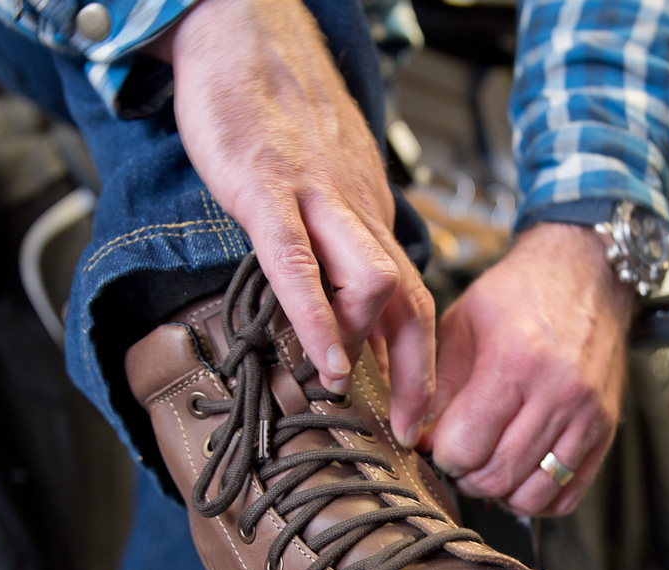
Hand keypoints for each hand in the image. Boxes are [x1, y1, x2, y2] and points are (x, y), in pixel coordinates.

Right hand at [152, 0, 434, 446]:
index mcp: (370, 218)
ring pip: (373, 282)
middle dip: (415, 374)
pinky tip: (318, 358)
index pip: (415, 299)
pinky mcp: (267, 188)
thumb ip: (333, 242)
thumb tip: (336, 308)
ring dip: (367, 347)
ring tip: (345, 392)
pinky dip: (314, 315)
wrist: (248, 30)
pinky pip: (298, 260)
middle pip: (412, 302)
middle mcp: (359, 215)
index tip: (415, 414)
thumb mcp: (322, 185)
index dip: (421, 363)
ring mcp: (317, 201)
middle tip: (407, 430)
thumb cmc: (280, 113)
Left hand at [423, 223, 633, 515]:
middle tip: (461, 454)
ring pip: (532, 496)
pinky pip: (568, 494)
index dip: (441, 453)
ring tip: (491, 462)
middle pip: (497, 477)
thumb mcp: (463, 323)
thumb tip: (421, 439)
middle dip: (467, 475)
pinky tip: (523, 471)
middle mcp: (557, 393)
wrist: (588, 273)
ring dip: (502, 491)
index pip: (464, 447)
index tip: (439, 441)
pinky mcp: (606, 430)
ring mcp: (587, 415)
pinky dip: (538, 496)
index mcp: (514, 362)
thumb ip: (439, 386)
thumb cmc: (521, 292)